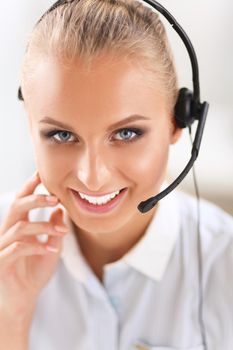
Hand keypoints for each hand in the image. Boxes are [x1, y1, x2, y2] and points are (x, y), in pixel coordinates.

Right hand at [0, 172, 68, 322]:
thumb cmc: (34, 273)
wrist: (23, 300)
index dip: (31, 185)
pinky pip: (16, 248)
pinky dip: (36, 246)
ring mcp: (2, 246)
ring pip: (20, 226)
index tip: (43, 172)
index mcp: (19, 226)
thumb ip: (54, 230)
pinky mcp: (1, 262)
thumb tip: (60, 209)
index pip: (23, 200)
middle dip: (36, 198)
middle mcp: (8, 232)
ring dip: (44, 226)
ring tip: (63, 231)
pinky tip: (51, 249)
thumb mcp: (51, 249)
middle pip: (17, 206)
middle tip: (55, 197)